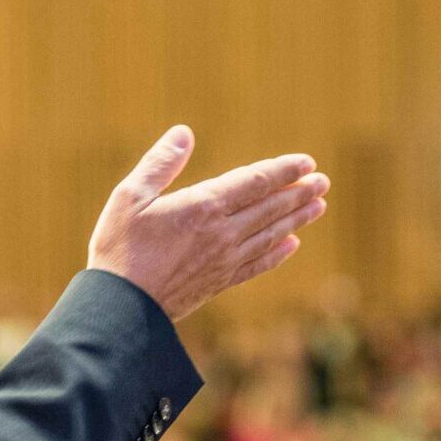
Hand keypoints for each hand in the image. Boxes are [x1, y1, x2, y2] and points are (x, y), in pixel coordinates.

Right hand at [88, 126, 328, 322]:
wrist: (121, 307)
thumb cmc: (118, 248)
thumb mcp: (129, 197)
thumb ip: (160, 164)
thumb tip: (184, 132)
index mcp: (202, 206)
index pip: (254, 182)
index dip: (283, 171)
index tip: (307, 162)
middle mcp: (222, 233)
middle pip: (270, 208)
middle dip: (299, 193)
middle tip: (322, 182)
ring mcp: (224, 260)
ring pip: (270, 235)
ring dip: (296, 219)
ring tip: (318, 206)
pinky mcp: (218, 282)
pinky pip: (258, 265)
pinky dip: (277, 254)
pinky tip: (291, 246)